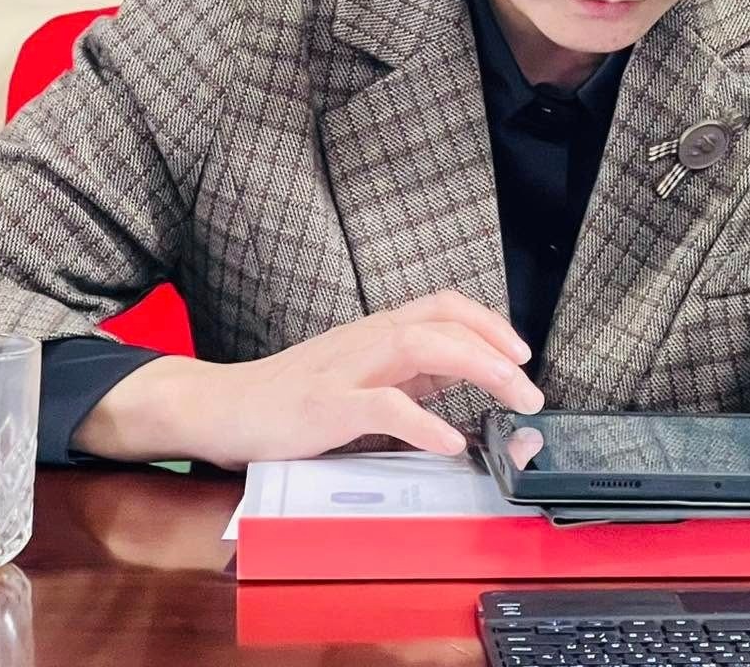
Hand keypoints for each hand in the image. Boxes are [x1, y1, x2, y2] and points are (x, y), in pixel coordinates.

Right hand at [74, 290, 543, 469]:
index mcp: (374, 333)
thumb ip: (401, 382)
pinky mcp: (325, 405)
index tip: (521, 352)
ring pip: (423, 347)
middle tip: (531, 387)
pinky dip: (423, 421)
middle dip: (496, 349)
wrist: (218, 407)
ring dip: (477, 369)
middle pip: (443, 322)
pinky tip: (449, 441)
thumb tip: (454, 391)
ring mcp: (346, 369)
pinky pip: (383, 406)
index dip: (488, 322)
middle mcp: (365, 339)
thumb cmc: (286, 400)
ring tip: (510, 399)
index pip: (442, 307)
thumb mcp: (355, 382)